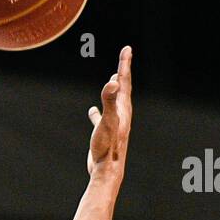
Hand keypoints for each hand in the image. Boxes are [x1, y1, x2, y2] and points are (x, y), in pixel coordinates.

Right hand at [87, 45, 132, 178]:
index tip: (127, 49)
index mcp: (123, 108)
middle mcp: (121, 114)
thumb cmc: (108, 146)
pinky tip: (91, 111)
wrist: (107, 170)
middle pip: (123, 88)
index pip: (124, 81)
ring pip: (114, 102)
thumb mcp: (108, 121)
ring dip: (114, 89)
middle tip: (125, 57)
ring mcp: (114, 124)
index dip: (125, 64)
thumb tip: (114, 82)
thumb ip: (110, 101)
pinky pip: (101, 117)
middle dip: (123, 72)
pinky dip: (98, 111)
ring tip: (113, 79)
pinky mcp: (105, 134)